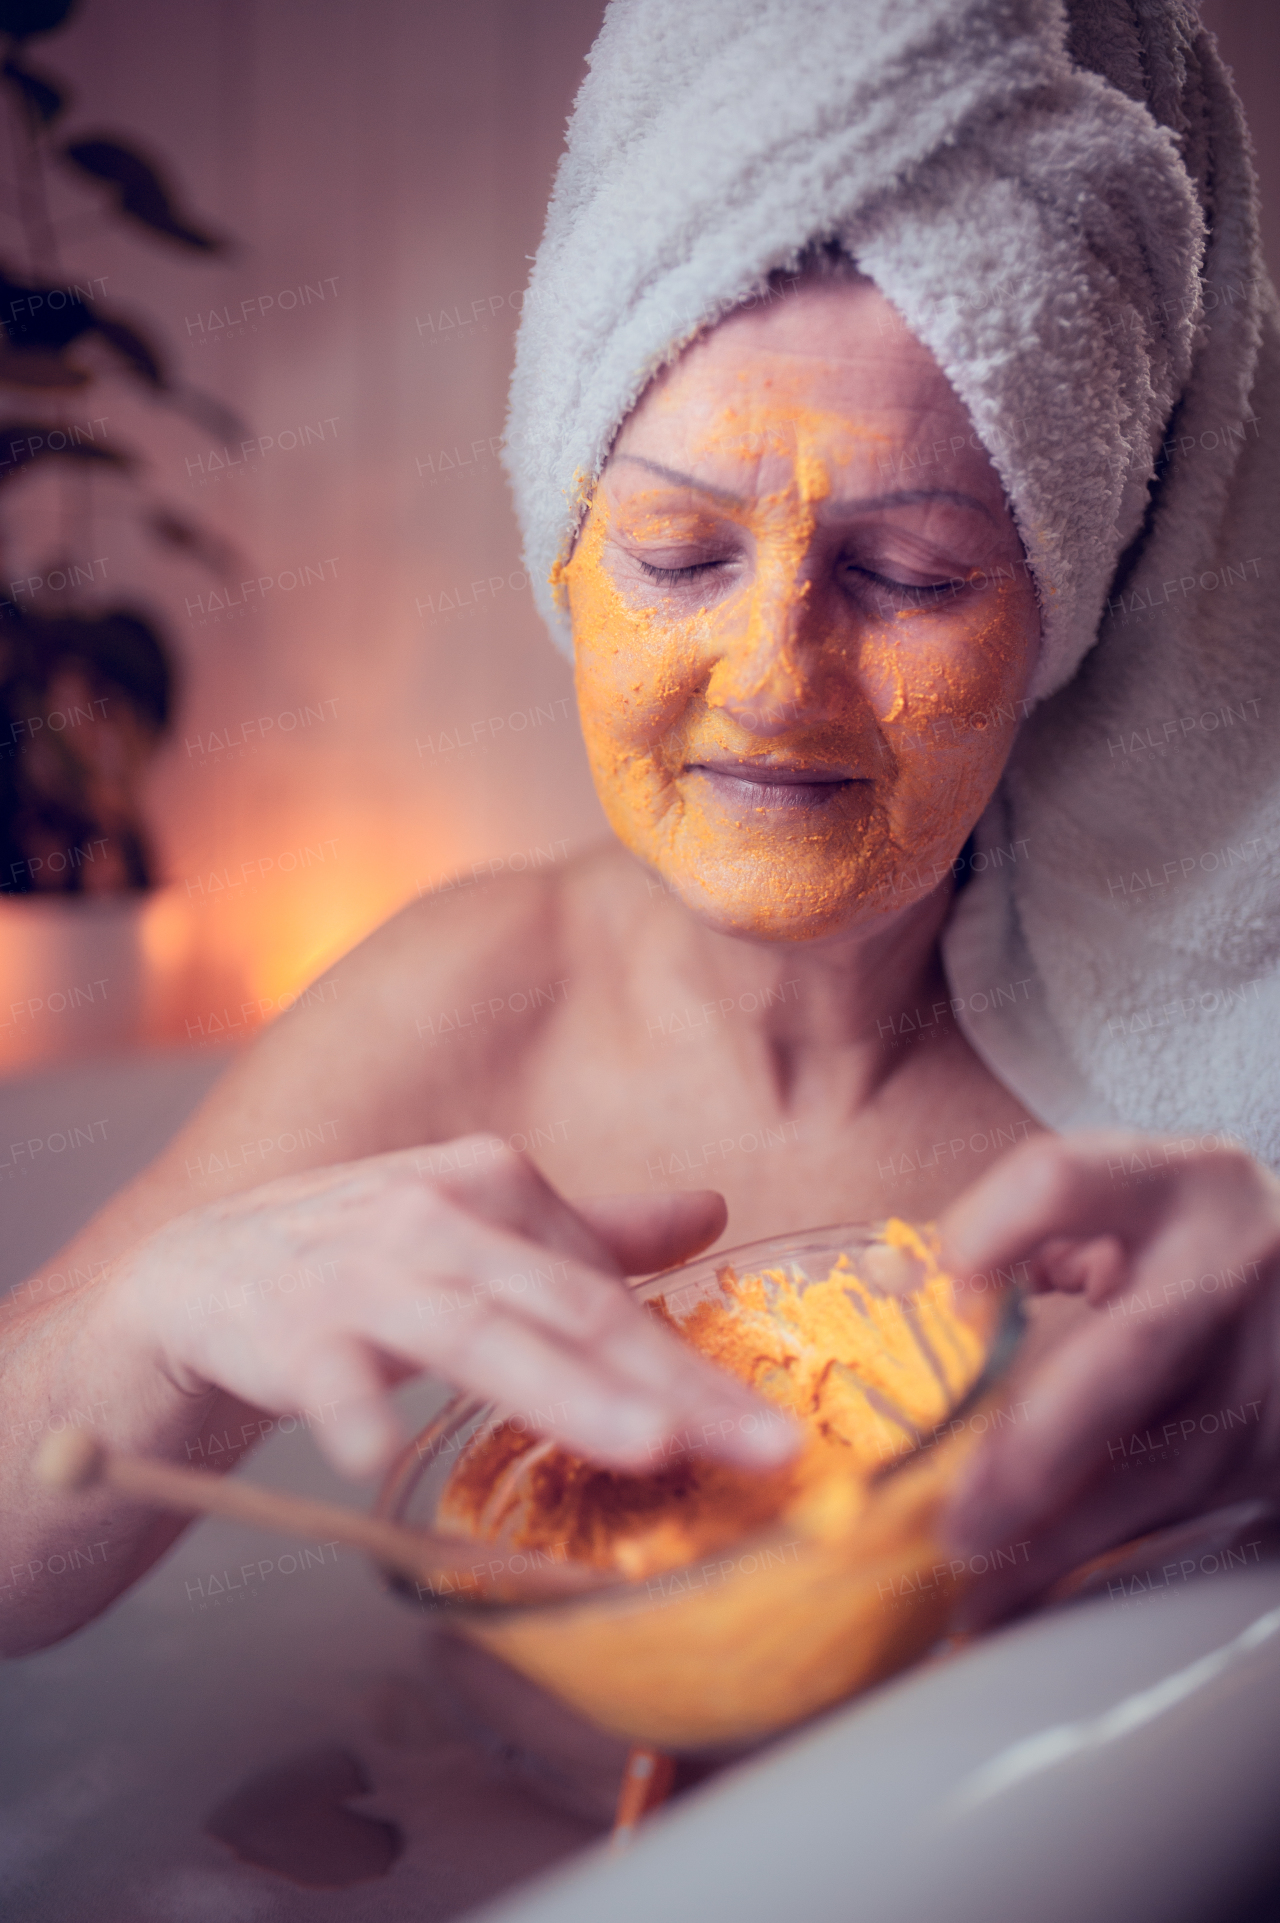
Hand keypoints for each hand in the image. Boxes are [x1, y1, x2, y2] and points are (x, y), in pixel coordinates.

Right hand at [111, 1136, 797, 1478]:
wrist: (201, 1273)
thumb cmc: (362, 1259)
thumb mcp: (478, 1231)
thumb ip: (593, 1231)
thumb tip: (713, 1209)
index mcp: (495, 1185)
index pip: (610, 1288)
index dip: (695, 1364)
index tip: (773, 1431)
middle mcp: (439, 1216)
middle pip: (571, 1309)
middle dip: (670, 1383)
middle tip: (760, 1446)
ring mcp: (362, 1268)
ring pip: (477, 1334)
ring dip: (561, 1388)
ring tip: (645, 1444)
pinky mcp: (285, 1322)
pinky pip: (327, 1367)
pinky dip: (351, 1404)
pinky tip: (375, 1451)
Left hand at [937, 1130, 1279, 1622]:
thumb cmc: (1185, 1238)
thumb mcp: (1120, 1201)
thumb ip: (1016, 1233)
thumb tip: (892, 1288)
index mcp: (1172, 1181)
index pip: (1062, 1182)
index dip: (985, 1236)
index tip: (936, 1295)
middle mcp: (1231, 1263)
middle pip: (1131, 1354)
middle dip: (1036, 1448)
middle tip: (956, 1520)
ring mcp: (1269, 1363)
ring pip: (1169, 1465)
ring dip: (1061, 1537)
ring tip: (976, 1586)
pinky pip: (1186, 1512)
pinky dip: (1102, 1555)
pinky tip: (1030, 1588)